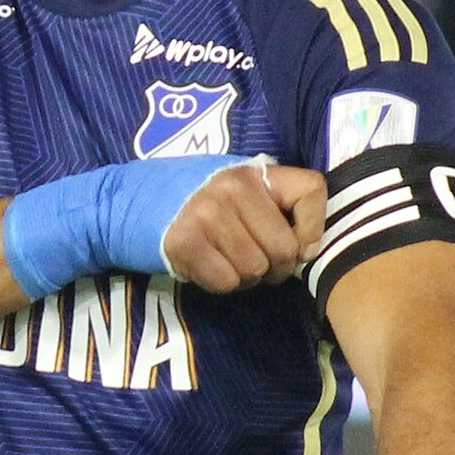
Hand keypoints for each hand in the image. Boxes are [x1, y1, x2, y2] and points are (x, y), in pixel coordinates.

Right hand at [161, 163, 326, 292]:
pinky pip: (226, 282)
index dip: (313, 228)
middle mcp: (231, 187)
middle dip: (274, 266)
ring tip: (226, 258)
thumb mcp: (244, 191)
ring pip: (255, 270)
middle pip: (284, 249)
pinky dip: (220, 283)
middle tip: (254, 258)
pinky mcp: (184, 241)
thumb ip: (279, 207)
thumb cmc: (205, 203)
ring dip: (245, 276)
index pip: (311, 189)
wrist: (140, 202)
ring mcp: (206, 213)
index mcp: (253, 171)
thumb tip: (307, 251)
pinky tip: (207, 263)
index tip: (299, 245)